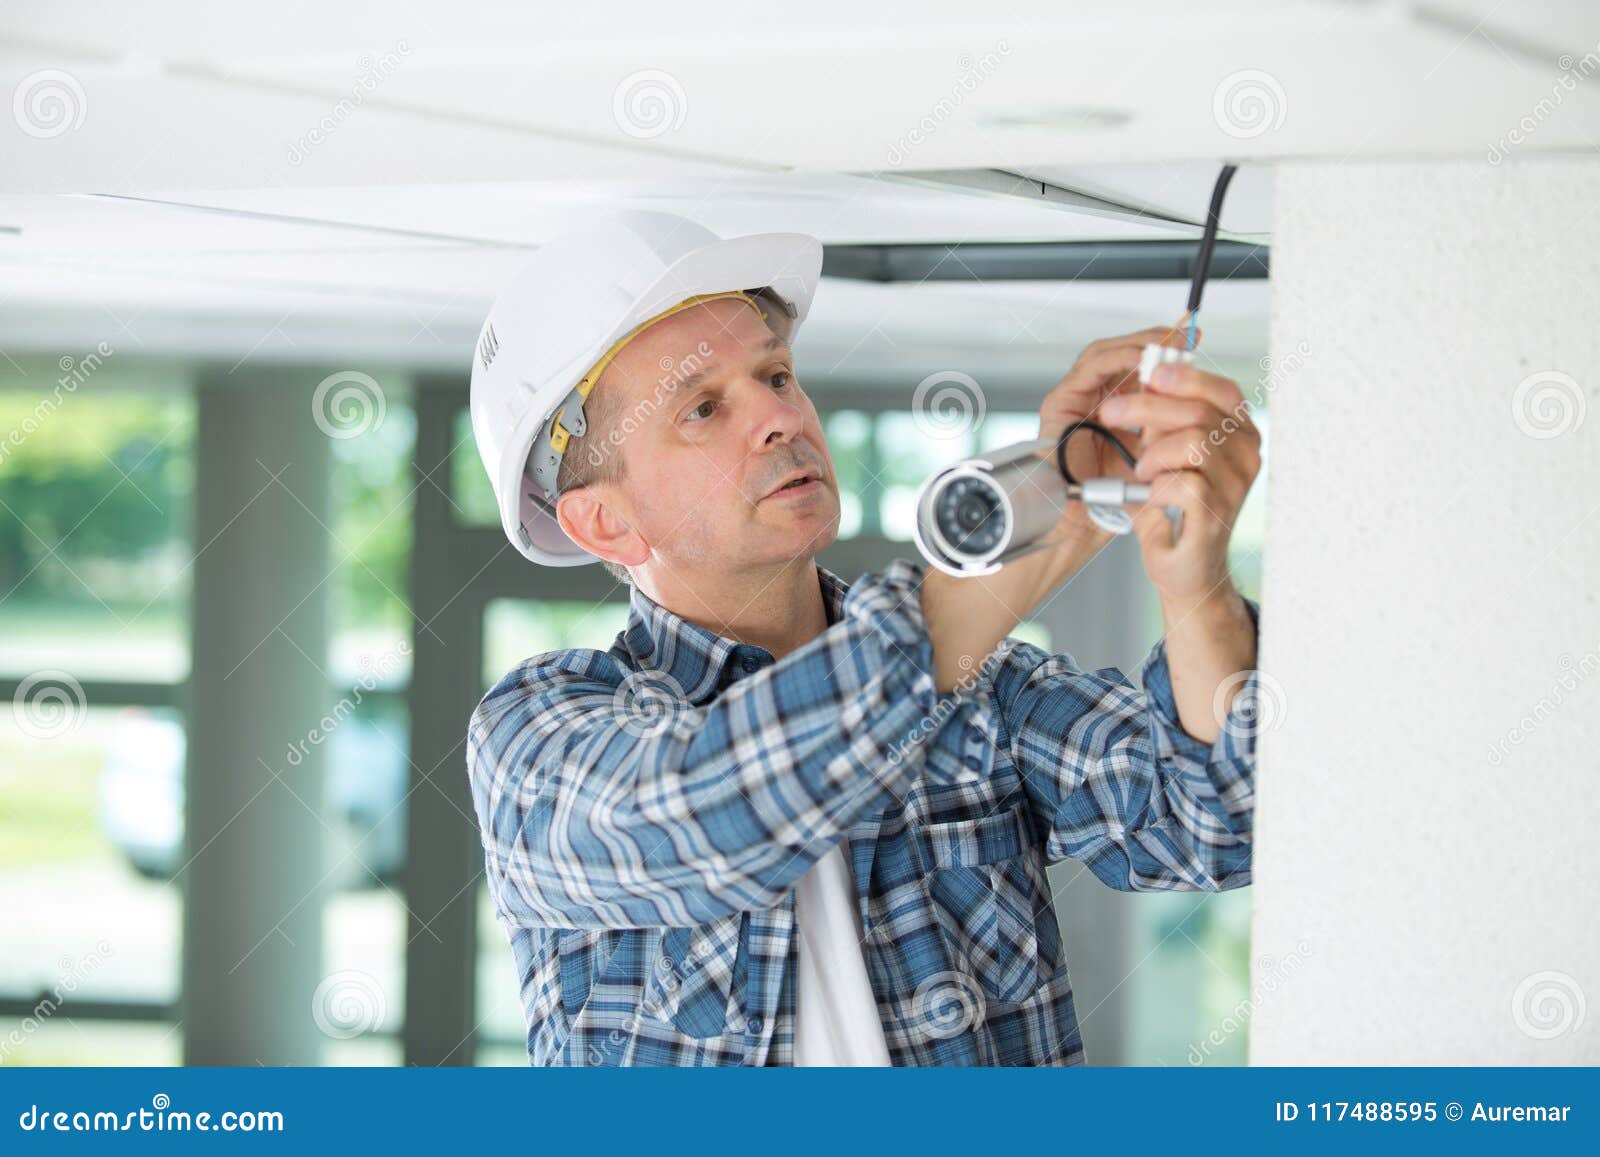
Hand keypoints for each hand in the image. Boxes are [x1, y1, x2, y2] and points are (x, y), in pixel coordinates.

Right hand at [1036, 321, 1192, 527]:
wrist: (1089, 520)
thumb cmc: (1119, 494)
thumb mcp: (1155, 448)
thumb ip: (1166, 421)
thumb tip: (1198, 396)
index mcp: (1113, 407)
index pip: (1137, 367)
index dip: (1165, 352)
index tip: (1195, 343)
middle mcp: (1091, 399)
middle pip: (1121, 354)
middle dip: (1156, 342)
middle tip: (1186, 337)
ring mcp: (1074, 399)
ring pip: (1106, 353)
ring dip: (1140, 345)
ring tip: (1169, 346)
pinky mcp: (1060, 403)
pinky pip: (1092, 368)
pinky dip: (1120, 358)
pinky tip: (1144, 361)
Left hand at [1097, 358, 1260, 611]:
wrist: (1184, 567)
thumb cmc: (1176, 507)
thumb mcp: (1170, 453)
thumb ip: (1166, 419)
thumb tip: (1145, 373)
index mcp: (1240, 435)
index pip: (1223, 391)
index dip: (1185, 377)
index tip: (1148, 371)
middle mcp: (1248, 456)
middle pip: (1199, 412)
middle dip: (1146, 407)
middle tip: (1109, 412)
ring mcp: (1237, 486)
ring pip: (1193, 443)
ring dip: (1152, 454)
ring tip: (1141, 470)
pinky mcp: (1217, 514)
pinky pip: (1183, 482)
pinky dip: (1155, 486)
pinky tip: (1151, 496)